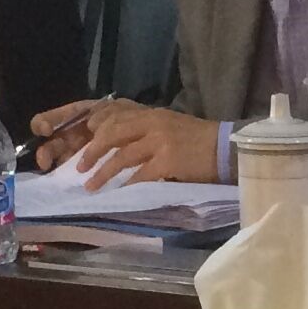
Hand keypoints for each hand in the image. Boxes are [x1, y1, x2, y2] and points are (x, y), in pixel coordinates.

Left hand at [34, 99, 218, 189]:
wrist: (227, 148)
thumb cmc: (200, 140)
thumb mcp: (171, 126)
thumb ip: (148, 130)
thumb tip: (121, 144)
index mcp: (152, 114)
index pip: (116, 119)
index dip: (97, 132)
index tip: (85, 144)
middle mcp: (153, 124)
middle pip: (112, 134)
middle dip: (93, 151)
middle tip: (80, 167)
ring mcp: (160, 142)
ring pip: (122, 157)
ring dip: (103, 173)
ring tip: (90, 186)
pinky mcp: (168, 161)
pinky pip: (140, 175)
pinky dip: (126, 185)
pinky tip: (118, 194)